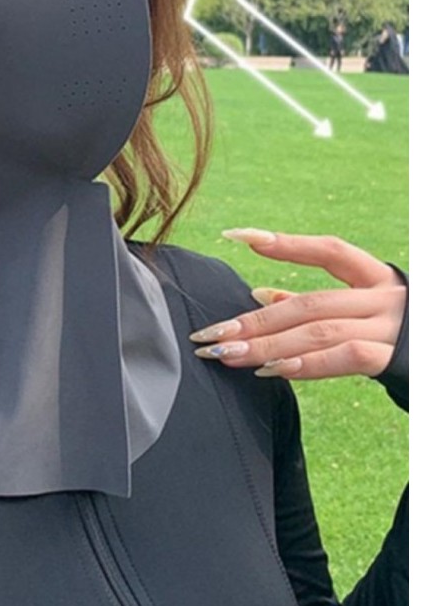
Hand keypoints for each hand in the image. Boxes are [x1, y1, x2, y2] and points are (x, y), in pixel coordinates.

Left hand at [189, 229, 405, 379]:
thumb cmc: (395, 336)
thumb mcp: (361, 312)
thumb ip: (313, 303)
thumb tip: (259, 293)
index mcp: (376, 277)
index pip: (328, 249)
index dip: (283, 242)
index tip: (236, 235)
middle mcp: (384, 296)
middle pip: (308, 303)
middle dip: (253, 321)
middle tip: (209, 334)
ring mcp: (391, 326)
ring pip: (318, 331)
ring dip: (266, 345)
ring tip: (227, 355)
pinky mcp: (396, 359)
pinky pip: (346, 358)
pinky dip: (307, 364)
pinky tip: (272, 370)